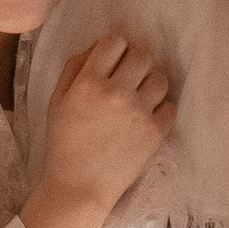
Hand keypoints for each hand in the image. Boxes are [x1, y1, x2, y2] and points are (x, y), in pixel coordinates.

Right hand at [40, 34, 174, 210]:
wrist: (79, 186)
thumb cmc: (64, 143)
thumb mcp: (58, 100)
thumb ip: (75, 67)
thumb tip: (99, 43)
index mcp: (89, 82)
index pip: (115, 41)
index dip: (116, 45)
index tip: (115, 56)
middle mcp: (116, 92)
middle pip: (143, 54)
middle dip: (137, 59)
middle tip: (131, 74)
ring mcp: (139, 112)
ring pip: (161, 77)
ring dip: (151, 82)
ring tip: (141, 95)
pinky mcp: (155, 132)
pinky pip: (170, 106)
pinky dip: (161, 109)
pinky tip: (148, 116)